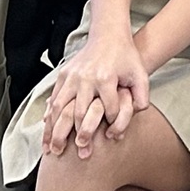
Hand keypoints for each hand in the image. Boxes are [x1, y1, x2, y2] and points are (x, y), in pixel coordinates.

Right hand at [42, 28, 149, 157]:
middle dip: (80, 135)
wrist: (109, 36)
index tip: (112, 133)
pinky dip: (49, 116)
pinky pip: (54, 99)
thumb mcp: (140, 74)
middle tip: (80, 154)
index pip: (108, 109)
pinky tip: (47, 131)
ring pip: (61, 108)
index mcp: (106, 78)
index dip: (112, 122)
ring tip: (54, 150)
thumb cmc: (126, 57)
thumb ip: (142, 95)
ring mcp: (72, 76)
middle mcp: (86, 78)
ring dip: (56, 131)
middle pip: (80, 113)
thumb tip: (137, 114)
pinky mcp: (64, 74)